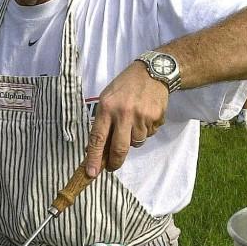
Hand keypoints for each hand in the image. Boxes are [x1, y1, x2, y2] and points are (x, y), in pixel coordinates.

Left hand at [84, 61, 167, 175]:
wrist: (152, 72)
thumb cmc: (125, 87)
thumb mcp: (107, 99)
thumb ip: (102, 123)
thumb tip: (95, 149)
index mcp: (107, 107)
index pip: (97, 138)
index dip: (94, 158)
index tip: (91, 173)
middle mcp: (123, 113)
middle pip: (119, 148)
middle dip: (115, 162)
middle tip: (112, 167)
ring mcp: (141, 116)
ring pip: (136, 143)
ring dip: (133, 139)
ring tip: (134, 122)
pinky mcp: (156, 117)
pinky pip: (149, 134)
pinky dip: (146, 130)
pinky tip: (145, 116)